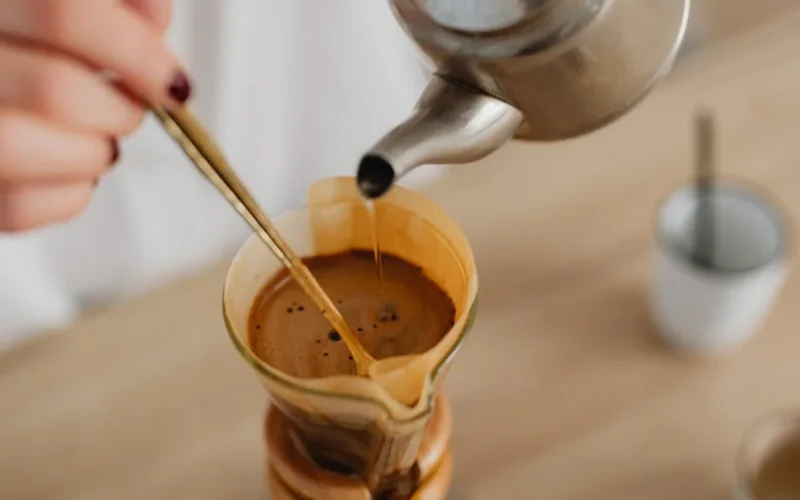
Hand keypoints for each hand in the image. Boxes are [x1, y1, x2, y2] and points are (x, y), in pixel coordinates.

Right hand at [0, 0, 187, 231]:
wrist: (14, 78)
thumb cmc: (50, 46)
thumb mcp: (84, 7)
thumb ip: (119, 4)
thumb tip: (156, 14)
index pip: (60, 13)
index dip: (135, 51)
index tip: (176, 83)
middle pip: (52, 89)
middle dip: (122, 111)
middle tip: (136, 109)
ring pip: (23, 146)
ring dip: (94, 151)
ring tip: (100, 135)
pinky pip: (19, 207)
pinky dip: (71, 193)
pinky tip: (73, 165)